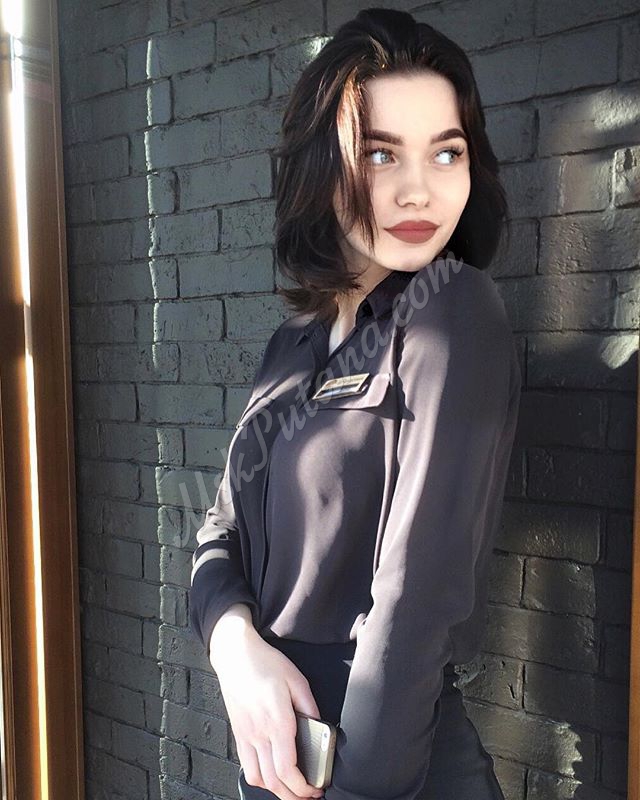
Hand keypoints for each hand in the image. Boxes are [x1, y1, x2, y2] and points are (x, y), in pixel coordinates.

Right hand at [210, 612, 324, 799]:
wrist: (235, 654)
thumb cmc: (265, 663)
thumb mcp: (297, 679)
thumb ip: (310, 706)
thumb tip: (319, 727)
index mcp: (278, 721)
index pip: (288, 770)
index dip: (303, 788)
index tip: (315, 789)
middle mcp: (259, 733)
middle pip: (274, 781)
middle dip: (293, 796)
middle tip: (308, 795)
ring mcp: (246, 735)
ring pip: (258, 778)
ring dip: (276, 790)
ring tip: (291, 788)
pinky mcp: (238, 733)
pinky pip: (246, 766)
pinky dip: (260, 778)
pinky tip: (272, 774)